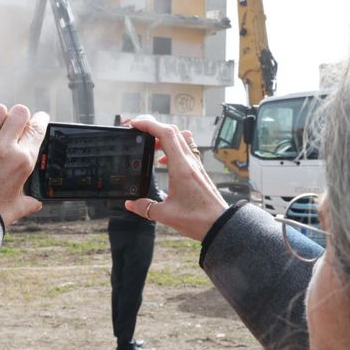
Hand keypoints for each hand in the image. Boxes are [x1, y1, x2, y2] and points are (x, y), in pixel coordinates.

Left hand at [0, 103, 48, 226]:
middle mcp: (4, 147)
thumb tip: (36, 204)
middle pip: (19, 112)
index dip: (40, 120)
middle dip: (19, 116)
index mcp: (23, 161)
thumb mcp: (16, 208)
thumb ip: (28, 202)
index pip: (37, 128)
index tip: (39, 118)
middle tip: (14, 124)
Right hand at [123, 117, 227, 240]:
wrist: (219, 225)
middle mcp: (190, 162)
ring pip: (180, 138)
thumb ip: (145, 207)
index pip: (165, 134)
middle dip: (154, 127)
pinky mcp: (198, 171)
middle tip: (139, 132)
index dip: (149, 125)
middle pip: (173, 132)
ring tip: (150, 146)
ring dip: (164, 136)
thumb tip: (130, 204)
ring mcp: (196, 165)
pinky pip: (185, 150)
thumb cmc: (197, 219)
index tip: (135, 124)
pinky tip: (164, 162)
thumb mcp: (165, 215)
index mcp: (181, 167)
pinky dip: (172, 148)